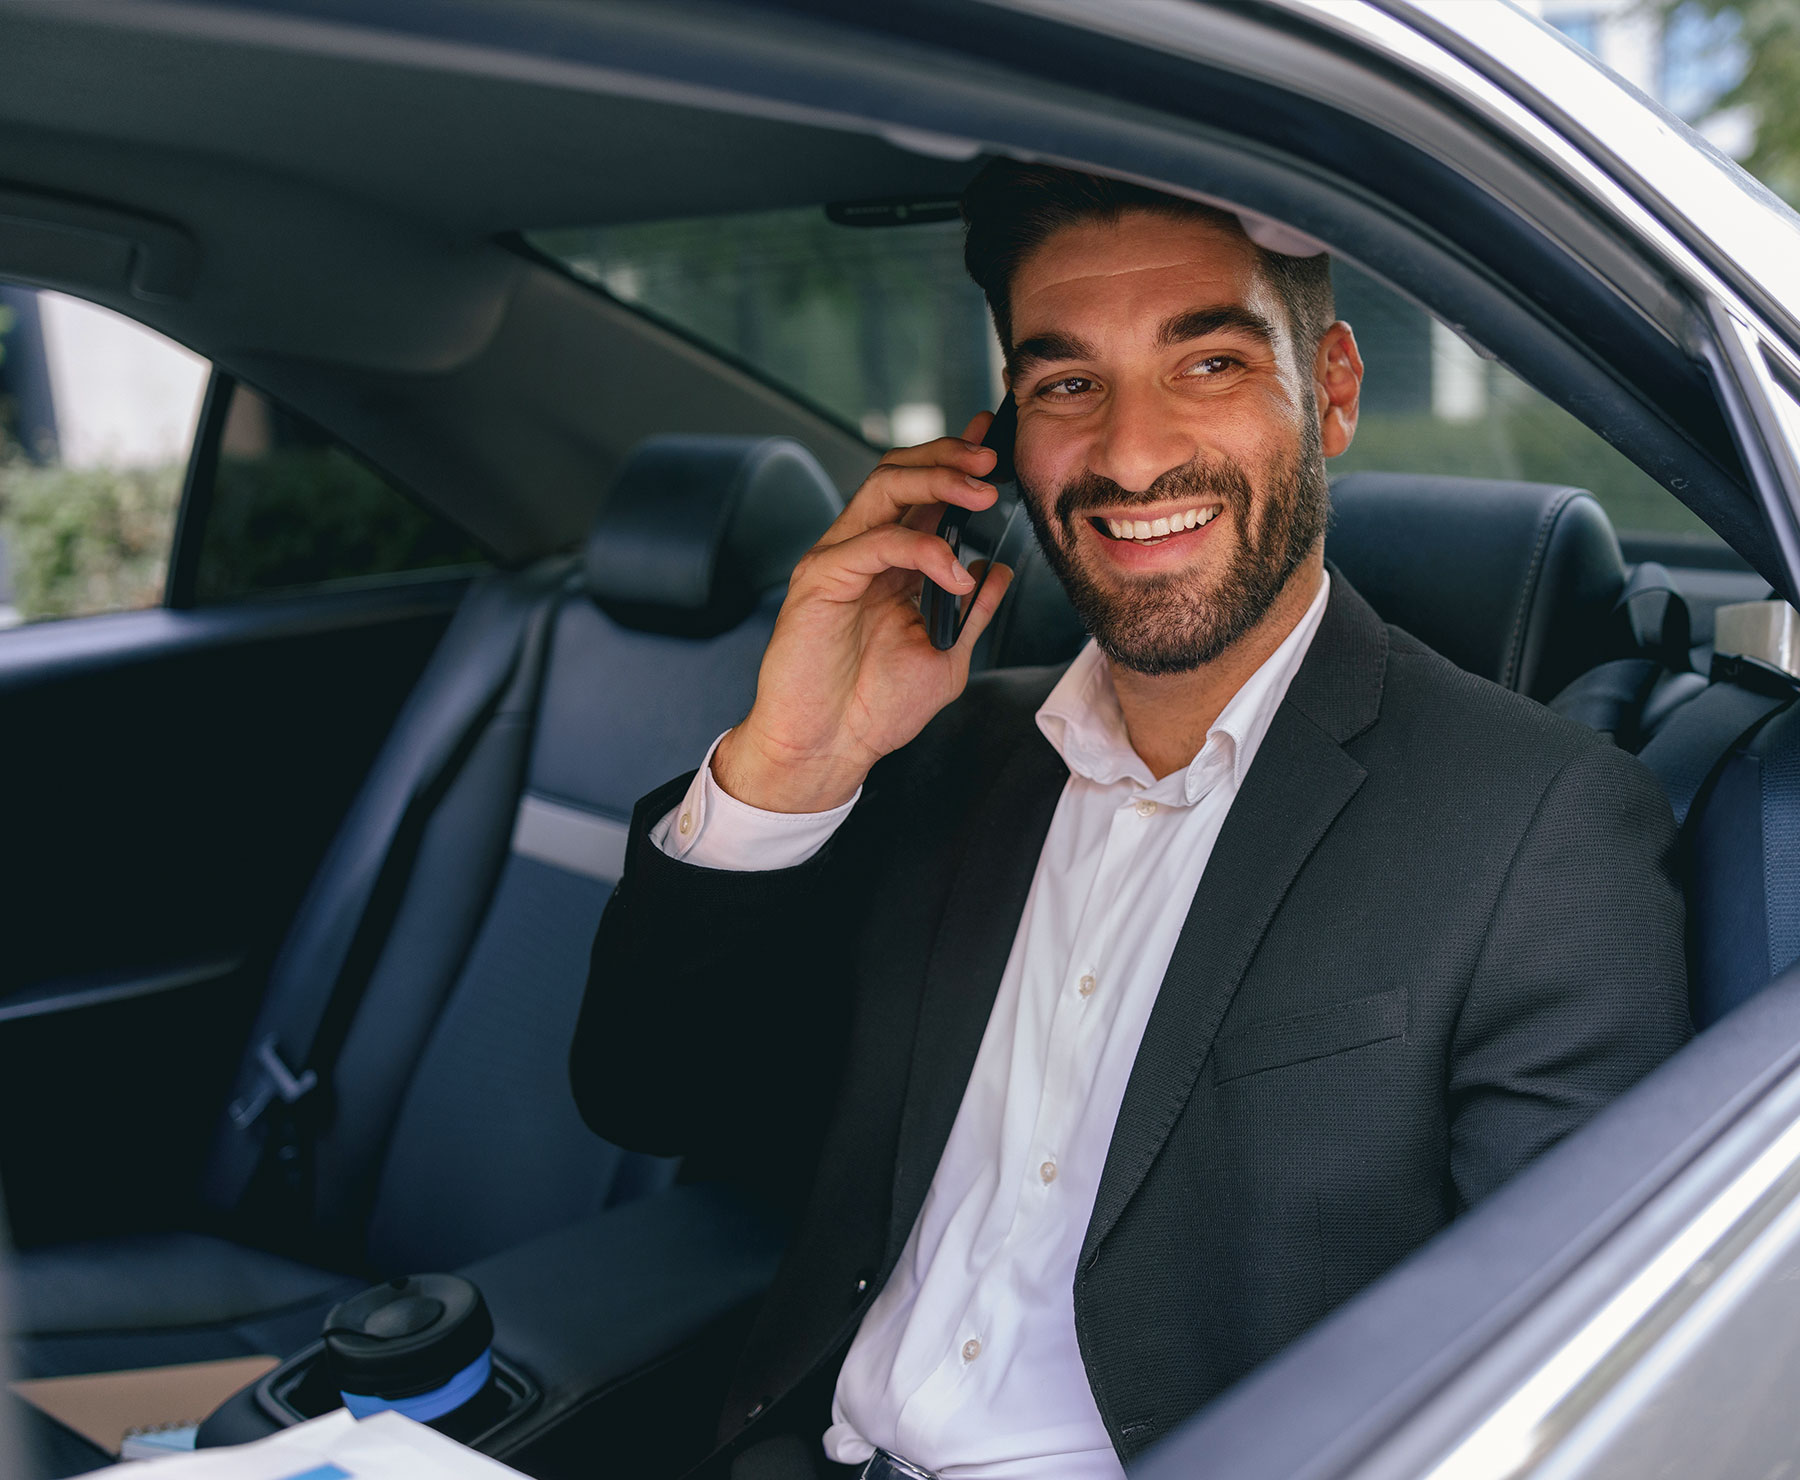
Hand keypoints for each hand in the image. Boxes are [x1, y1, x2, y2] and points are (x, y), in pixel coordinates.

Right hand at [713, 412, 1014, 812]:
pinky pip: (874, 542)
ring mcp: (838, 561)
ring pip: (882, 488)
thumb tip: (997, 573)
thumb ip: (971, 613)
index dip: (955, 462)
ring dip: (936, 480)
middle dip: (948, 457)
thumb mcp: (945, 657)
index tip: (995, 445)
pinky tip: (952, 570)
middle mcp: (862, 553)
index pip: (921, 494)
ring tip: (980, 493)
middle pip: (898, 473)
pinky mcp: (820, 580)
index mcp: (890, 565)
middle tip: (990, 460)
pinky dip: (921, 549)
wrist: (828, 749)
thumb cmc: (872, 710)